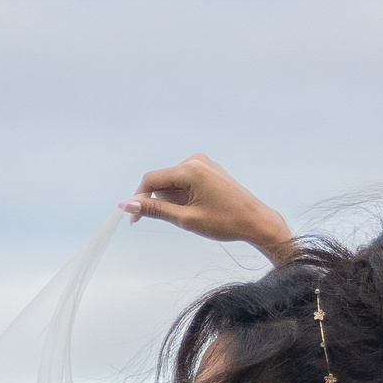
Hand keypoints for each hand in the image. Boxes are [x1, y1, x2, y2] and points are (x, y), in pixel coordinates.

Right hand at [121, 155, 297, 265]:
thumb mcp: (185, 218)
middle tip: (173, 220)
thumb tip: (127, 205)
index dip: (139, 199)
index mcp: (190, 169)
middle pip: (161, 180)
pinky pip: (184, 180)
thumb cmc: (224, 221)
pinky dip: (182, 195)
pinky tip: (195, 207)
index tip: (135, 220)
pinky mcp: (208, 169)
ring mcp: (203, 163)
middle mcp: (196, 160)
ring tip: (190, 214)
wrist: (256, 221)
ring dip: (172, 199)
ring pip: (172, 181)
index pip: (151, 180)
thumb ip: (154, 209)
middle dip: (159, 200)